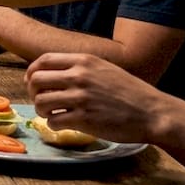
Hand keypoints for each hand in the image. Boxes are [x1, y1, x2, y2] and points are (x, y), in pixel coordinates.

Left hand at [24, 52, 169, 142]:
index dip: (32, 72)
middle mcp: (79, 76)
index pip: (44, 60)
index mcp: (84, 61)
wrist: (153, 113)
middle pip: (36, 80)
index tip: (31, 81)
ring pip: (41, 102)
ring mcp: (81, 98)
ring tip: (51, 114)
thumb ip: (80, 68)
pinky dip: (53, 124)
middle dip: (33, 92)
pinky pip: (53, 121)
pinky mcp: (84, 119)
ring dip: (41, 110)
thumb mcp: (104, 69)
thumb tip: (51, 74)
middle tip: (42, 100)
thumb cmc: (130, 92)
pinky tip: (63, 124)